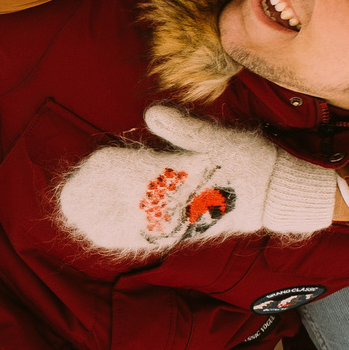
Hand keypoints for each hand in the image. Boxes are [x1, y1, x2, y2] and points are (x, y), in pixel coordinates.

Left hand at [56, 106, 338, 256]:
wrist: (281, 196)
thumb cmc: (254, 163)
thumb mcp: (222, 139)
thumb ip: (185, 129)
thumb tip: (152, 114)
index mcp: (181, 179)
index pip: (132, 176)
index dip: (106, 171)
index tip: (86, 163)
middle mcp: (176, 204)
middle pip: (125, 205)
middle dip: (95, 200)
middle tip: (67, 196)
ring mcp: (180, 220)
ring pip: (133, 223)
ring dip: (103, 219)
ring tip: (75, 215)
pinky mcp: (186, 228)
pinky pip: (149, 236)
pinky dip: (125, 235)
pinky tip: (106, 235)